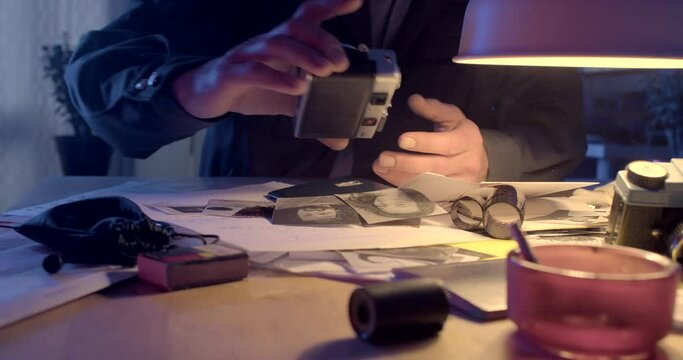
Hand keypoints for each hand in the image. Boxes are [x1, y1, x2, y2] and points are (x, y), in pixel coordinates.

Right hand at [173, 0, 359, 149]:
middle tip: (341, 63)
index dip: (330, 5)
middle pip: (296, 26)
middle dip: (323, 41)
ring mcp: (248, 55)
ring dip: (304, 55)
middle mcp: (267, 42)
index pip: (308, 16)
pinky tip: (296, 88)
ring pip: (276, 43)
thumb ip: (314, 113)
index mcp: (284, 42)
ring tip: (325, 71)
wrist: (208, 95)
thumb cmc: (252, 87)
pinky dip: (277, 78)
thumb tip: (339, 139)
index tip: (355, 1)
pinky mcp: (231, 74)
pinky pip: (254, 71)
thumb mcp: (288, 101)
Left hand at [372, 94, 488, 185]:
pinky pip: (424, 194)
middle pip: (434, 168)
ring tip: (380, 167)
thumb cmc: (461, 136)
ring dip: (400, 176)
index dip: (424, 143)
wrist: (479, 161)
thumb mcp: (453, 117)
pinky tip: (389, 176)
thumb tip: (414, 100)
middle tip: (384, 158)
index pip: (446, 144)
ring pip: (427, 184)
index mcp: (467, 141)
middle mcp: (465, 165)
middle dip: (406, 164)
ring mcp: (457, 184)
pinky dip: (404, 186)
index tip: (402, 140)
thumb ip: (434, 109)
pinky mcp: (448, 196)